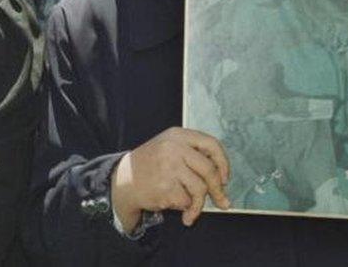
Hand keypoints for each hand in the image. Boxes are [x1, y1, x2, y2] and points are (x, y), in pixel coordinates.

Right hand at [111, 127, 230, 229]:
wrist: (122, 180)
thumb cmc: (150, 165)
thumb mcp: (168, 147)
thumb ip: (193, 155)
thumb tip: (222, 178)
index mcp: (177, 135)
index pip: (211, 144)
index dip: (223, 162)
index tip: (225, 177)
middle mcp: (174, 148)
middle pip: (209, 170)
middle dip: (218, 190)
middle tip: (222, 202)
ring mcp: (169, 167)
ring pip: (200, 189)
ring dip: (199, 204)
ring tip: (191, 211)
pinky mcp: (165, 187)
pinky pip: (186, 201)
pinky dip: (183, 207)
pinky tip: (171, 202)